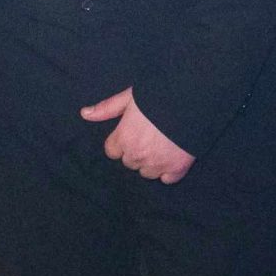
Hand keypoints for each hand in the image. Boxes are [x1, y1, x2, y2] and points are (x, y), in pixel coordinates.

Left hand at [80, 87, 194, 182]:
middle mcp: (138, 155)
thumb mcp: (129, 97)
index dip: (121, 141)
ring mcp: (158, 164)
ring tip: (162, 146)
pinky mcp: (177, 168)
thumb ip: (107, 108)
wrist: (190, 100)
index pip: (113, 151)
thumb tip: (84, 114)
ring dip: (151, 163)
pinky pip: (167, 179)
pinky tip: (173, 157)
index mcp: (124, 138)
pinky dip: (169, 172)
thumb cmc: (158, 95)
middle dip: (136, 152)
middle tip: (149, 136)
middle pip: (129, 162)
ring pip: (147, 173)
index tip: (131, 133)